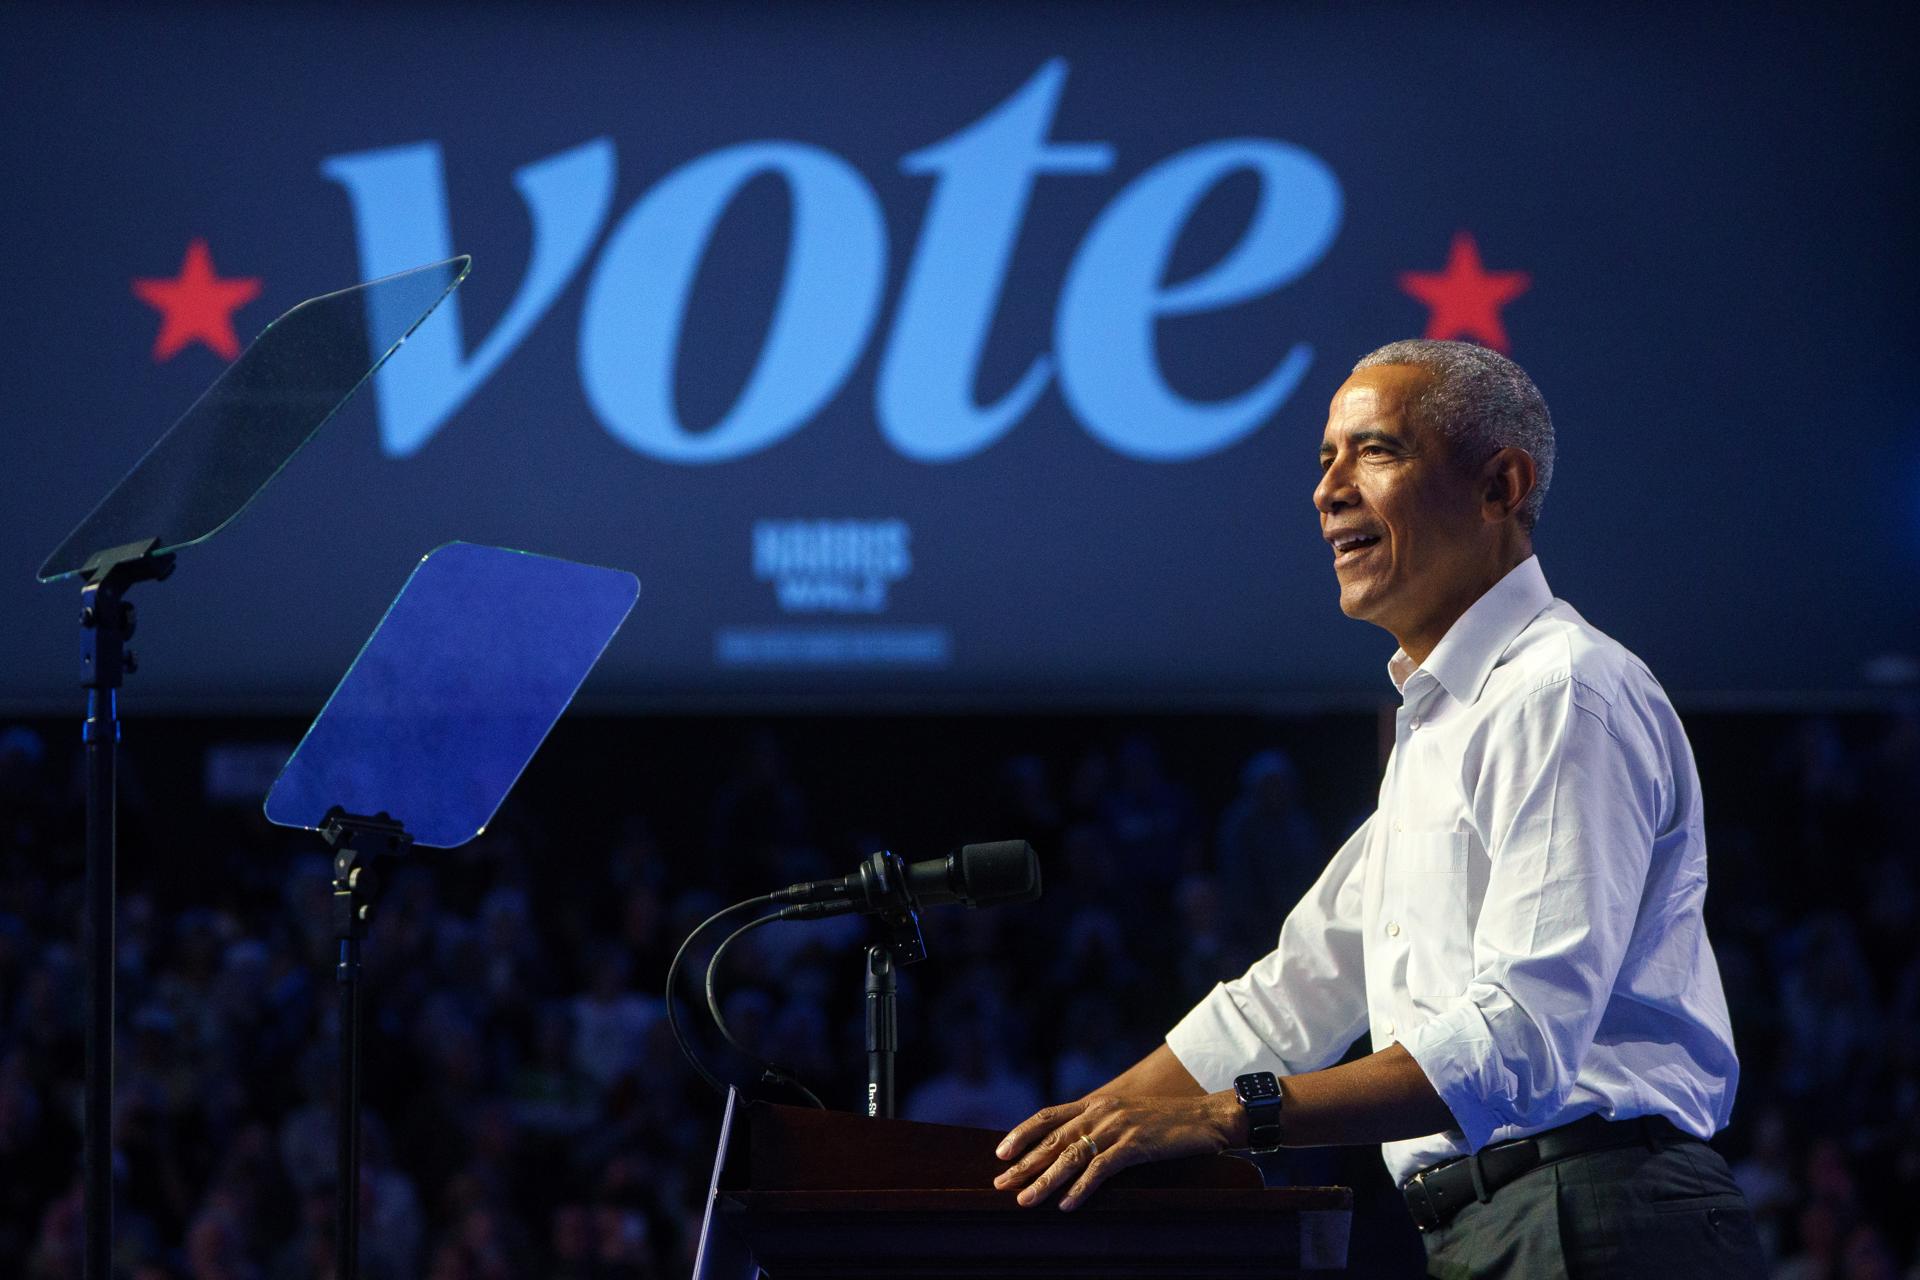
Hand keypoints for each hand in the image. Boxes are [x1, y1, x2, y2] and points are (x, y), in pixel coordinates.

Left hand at [991, 1092, 1243, 1210]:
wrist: (1207, 1117)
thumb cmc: (1168, 1122)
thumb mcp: (1126, 1116)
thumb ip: (1099, 1125)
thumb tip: (1072, 1146)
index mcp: (1096, 1102)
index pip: (1048, 1116)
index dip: (1022, 1134)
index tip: (1001, 1153)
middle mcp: (1101, 1111)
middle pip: (1053, 1139)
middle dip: (1024, 1163)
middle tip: (1000, 1184)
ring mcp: (1118, 1127)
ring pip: (1071, 1156)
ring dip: (1045, 1181)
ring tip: (1025, 1200)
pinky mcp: (1136, 1145)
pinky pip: (1101, 1169)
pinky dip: (1082, 1188)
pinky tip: (1068, 1204)